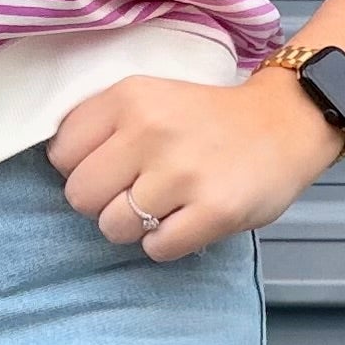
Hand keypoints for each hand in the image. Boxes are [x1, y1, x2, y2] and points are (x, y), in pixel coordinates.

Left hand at [47, 70, 341, 260]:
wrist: (284, 123)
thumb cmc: (206, 118)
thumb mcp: (149, 96)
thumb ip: (102, 123)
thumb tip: (60, 166)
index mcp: (129, 97)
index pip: (61, 154)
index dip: (81, 168)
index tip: (110, 166)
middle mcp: (150, 131)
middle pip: (80, 196)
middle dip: (102, 202)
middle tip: (134, 192)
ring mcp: (182, 173)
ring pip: (113, 227)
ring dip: (134, 227)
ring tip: (163, 206)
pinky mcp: (213, 210)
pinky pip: (156, 249)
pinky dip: (166, 243)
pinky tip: (186, 220)